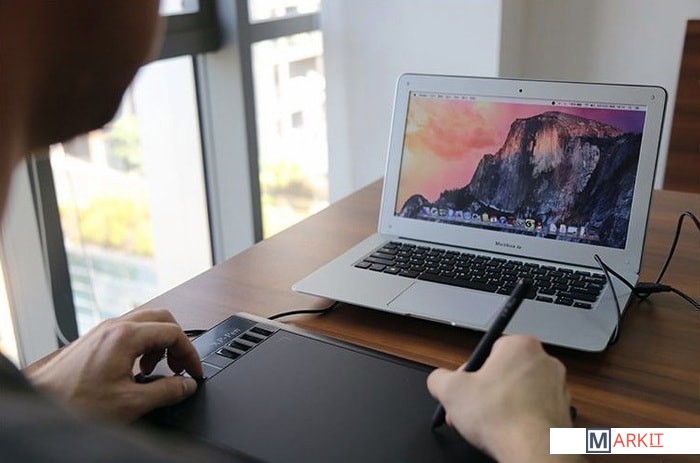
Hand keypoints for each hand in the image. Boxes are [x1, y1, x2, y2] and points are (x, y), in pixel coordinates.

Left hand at [26, 308, 202, 422]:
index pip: (173, 332)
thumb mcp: (130, 403)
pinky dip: (141, 346)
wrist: (37, 403)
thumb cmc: (74, 402)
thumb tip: (187, 386)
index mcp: (126, 336)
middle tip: (179, 367)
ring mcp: (103, 330)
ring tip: (154, 372)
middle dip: (176, 342)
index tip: (194, 373)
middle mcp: (114, 326)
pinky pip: (128, 332)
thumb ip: (166, 392)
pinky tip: (134, 371)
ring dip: (158, 344)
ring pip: (145, 323)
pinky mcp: (94, 339)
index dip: (190, 353)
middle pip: (162, 318)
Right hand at [428, 335, 581, 462]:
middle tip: (471, 409)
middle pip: (502, 372)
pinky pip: (533, 410)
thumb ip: (438, 378)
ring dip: (500, 406)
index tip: (464, 388)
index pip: (487, 351)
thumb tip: (438, 380)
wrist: (534, 451)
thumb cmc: (503, 418)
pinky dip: (519, 419)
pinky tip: (506, 431)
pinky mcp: (562, 410)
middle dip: (483, 391)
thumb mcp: (450, 391)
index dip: (469, 373)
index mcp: (520, 346)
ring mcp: (557, 387)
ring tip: (486, 424)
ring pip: (518, 392)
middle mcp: (543, 361)